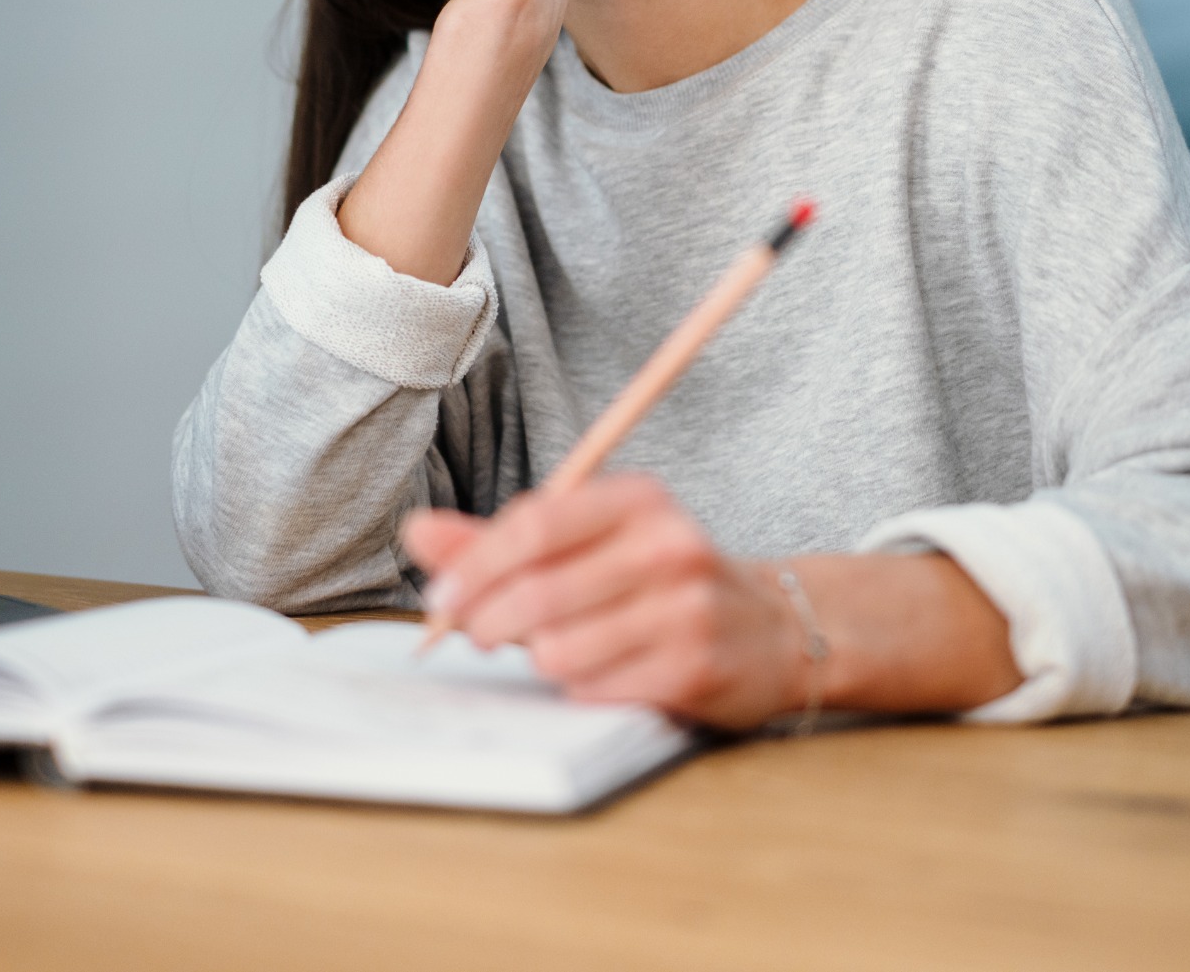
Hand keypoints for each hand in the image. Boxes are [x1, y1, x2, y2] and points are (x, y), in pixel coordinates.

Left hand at [402, 475, 811, 729]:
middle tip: (477, 634)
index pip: (534, 526)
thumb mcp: (592, 541)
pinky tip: (602, 672)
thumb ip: (502, 540)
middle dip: (487, 622)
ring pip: (559, 650)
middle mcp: (669, 547)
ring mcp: (686, 610)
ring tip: (557, 649)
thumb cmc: (661, 582)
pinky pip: (593, 689)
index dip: (473, 566)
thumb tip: (418, 532)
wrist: (771, 630)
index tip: (440, 599)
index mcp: (639, 500)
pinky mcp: (693, 669)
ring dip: (539, 658)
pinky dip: (580, 687)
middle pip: (538, 593)